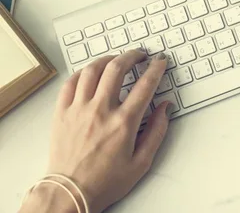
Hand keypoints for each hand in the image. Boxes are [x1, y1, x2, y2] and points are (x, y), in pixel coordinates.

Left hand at [21, 50, 171, 212]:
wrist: (69, 195)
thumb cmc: (104, 182)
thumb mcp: (141, 163)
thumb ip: (157, 132)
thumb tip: (165, 108)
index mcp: (123, 123)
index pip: (145, 84)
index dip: (156, 68)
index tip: (160, 62)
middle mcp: (101, 111)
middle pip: (117, 68)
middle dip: (132, 55)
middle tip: (139, 55)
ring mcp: (79, 110)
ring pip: (92, 70)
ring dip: (108, 60)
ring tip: (116, 60)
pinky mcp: (62, 113)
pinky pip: (70, 83)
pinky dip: (82, 73)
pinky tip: (90, 74)